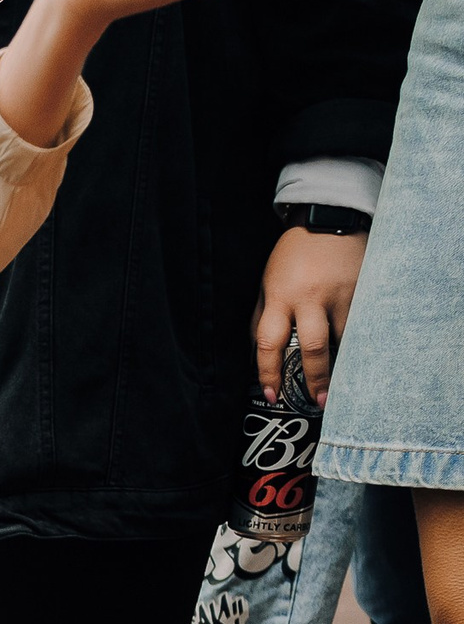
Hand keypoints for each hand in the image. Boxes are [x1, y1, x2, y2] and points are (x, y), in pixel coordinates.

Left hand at [254, 226, 366, 403]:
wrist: (328, 221)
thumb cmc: (292, 256)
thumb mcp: (267, 283)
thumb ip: (263, 316)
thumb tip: (260, 352)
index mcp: (279, 298)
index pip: (269, 343)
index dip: (268, 373)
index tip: (271, 394)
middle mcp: (310, 299)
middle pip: (312, 347)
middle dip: (315, 379)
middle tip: (318, 402)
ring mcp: (341, 295)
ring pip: (344, 339)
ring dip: (343, 366)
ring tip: (342, 387)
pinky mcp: (364, 290)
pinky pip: (362, 324)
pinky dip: (360, 344)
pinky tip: (360, 360)